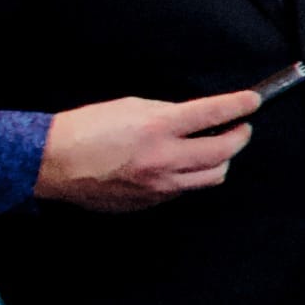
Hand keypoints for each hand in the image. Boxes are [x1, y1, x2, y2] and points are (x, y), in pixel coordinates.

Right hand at [36, 82, 266, 207]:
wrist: (51, 163)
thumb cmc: (85, 128)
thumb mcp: (130, 106)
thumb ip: (169, 112)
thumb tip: (198, 117)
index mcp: (157, 128)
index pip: (214, 115)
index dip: (240, 106)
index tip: (253, 102)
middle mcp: (163, 159)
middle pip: (224, 152)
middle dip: (239, 136)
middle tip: (239, 127)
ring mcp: (158, 186)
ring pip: (212, 177)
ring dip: (220, 160)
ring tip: (214, 147)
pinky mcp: (149, 202)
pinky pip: (184, 189)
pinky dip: (190, 175)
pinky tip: (179, 165)